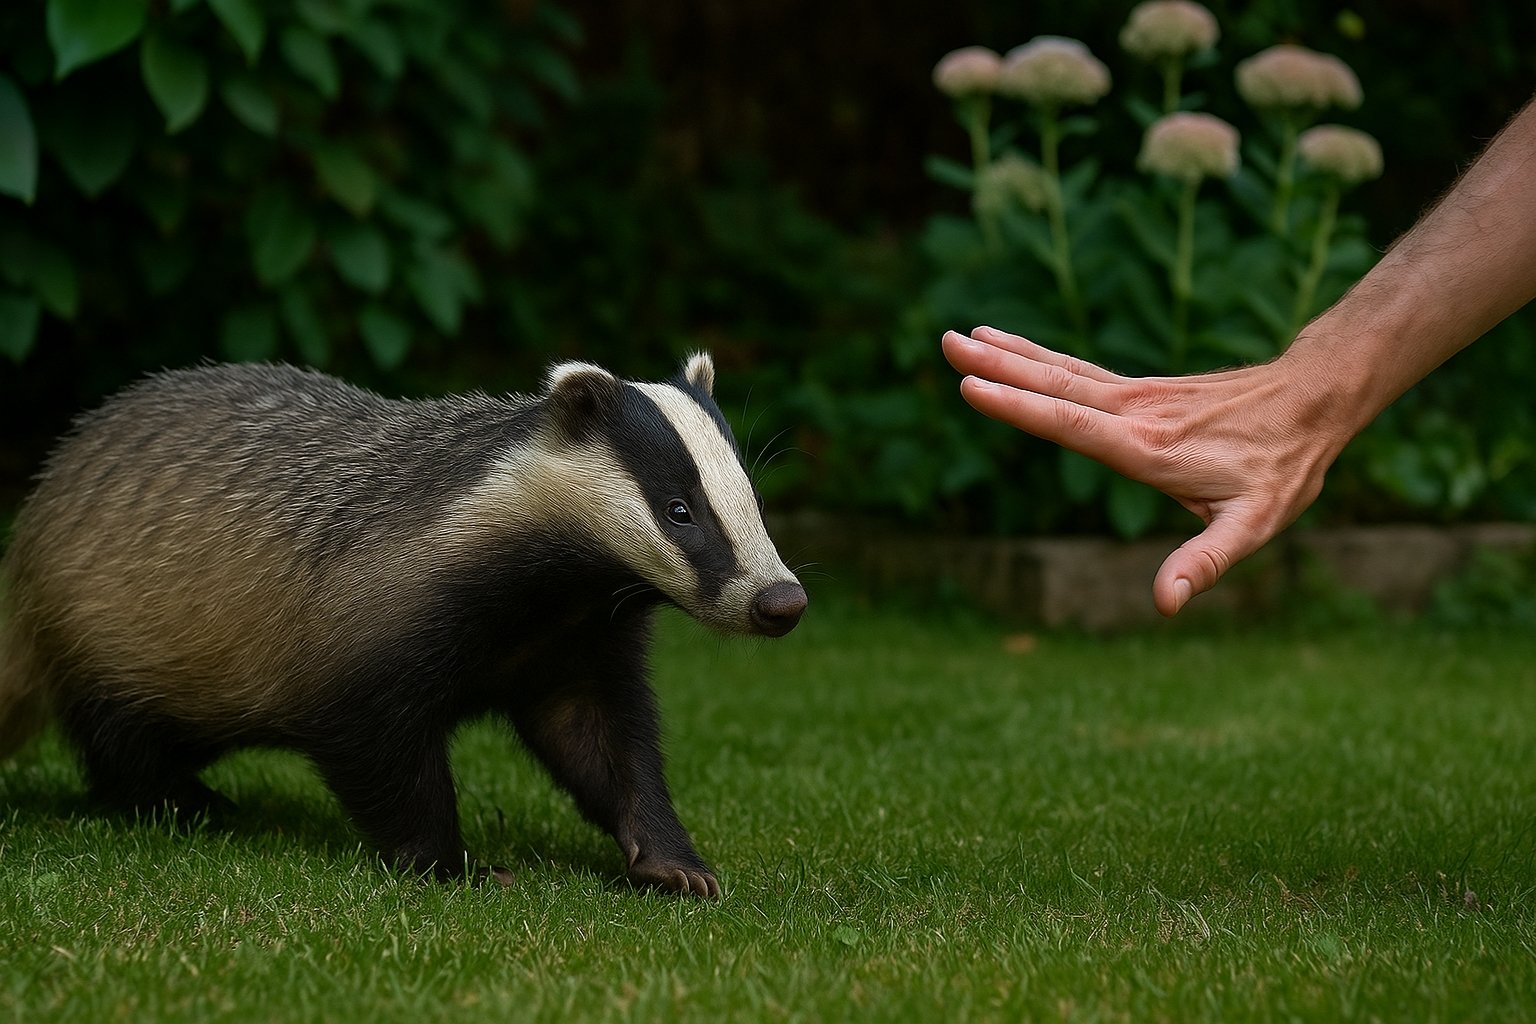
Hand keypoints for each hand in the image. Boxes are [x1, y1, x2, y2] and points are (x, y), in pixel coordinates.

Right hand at [942, 326, 1346, 615]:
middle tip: (946, 343)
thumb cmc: (1283, 468)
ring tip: (961, 337)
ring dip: (1009, 354)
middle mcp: (1135, 413)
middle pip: (1054, 385)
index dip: (1019, 405)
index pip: (1070, 423)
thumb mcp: (1254, 525)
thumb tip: (1165, 604)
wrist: (1314, 400)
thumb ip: (1205, 563)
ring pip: (1060, 371)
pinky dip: (1037, 357)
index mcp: (1149, 448)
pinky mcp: (1140, 390)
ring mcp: (1136, 396)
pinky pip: (1076, 370)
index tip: (971, 385)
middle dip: (997, 366)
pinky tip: (1013, 348)